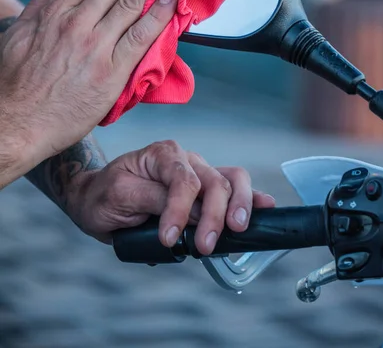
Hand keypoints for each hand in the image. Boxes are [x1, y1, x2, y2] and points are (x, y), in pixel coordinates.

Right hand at [0, 0, 184, 186]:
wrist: (17, 125)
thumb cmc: (16, 85)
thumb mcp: (17, 38)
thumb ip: (39, 10)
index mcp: (55, 13)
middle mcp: (77, 24)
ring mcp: (96, 47)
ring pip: (131, 2)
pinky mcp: (112, 72)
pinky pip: (141, 38)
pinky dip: (158, 15)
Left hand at [69, 140, 274, 254]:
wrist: (98, 197)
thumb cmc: (105, 195)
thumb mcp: (120, 196)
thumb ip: (155, 201)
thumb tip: (190, 216)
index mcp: (163, 154)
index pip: (183, 181)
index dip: (180, 211)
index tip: (168, 239)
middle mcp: (186, 159)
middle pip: (214, 181)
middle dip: (214, 215)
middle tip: (205, 246)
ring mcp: (199, 172)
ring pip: (231, 179)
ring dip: (238, 205)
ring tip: (237, 228)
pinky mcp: (205, 189)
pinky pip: (233, 187)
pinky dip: (250, 198)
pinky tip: (264, 207)